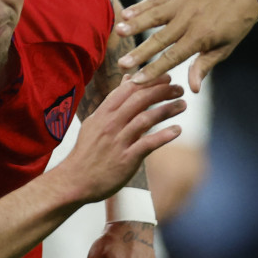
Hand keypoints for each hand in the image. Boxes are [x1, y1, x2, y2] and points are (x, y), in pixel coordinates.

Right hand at [55, 78, 185, 203]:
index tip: (166, 76)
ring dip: (167, 110)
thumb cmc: (88, 152)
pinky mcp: (126, 159)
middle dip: (161, 91)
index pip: (128, 90)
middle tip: (179, 88)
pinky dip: (164, 135)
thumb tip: (128, 79)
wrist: (75, 181)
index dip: (149, 81)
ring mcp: (118, 141)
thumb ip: (115, 101)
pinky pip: (147, 143)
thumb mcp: (97, 122)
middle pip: (138, 100)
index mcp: (103, 113)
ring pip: (145, 119)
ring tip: (183, 105)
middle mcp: (110, 124)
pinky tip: (177, 130)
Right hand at [116, 0, 257, 91]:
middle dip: (140, 53)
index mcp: (202, 37)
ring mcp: (182, 4)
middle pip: (160, 39)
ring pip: (155, 16)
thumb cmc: (234, 24)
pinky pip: (156, 0)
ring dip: (136, 25)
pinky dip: (141, 6)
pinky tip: (126, 14)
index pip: (173, 57)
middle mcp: (189, 19)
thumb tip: (192, 89)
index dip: (154, 70)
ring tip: (119, 33)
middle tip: (122, 64)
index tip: (138, 80)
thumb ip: (204, 66)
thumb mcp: (225, 48)